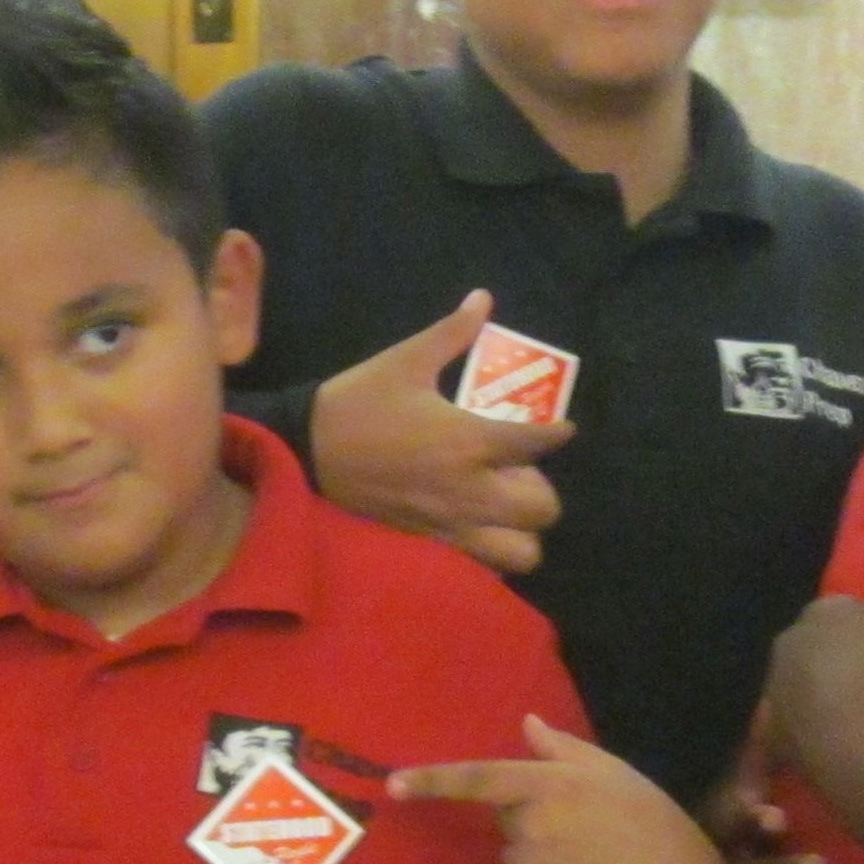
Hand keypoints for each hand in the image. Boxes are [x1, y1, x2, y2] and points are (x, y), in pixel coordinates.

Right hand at [311, 291, 575, 572]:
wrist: (303, 450)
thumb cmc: (358, 403)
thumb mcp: (406, 360)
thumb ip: (454, 333)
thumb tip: (483, 299)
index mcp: (469, 440)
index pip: (538, 443)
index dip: (558, 433)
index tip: (560, 428)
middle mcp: (470, 490)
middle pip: (542, 508)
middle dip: (541, 489)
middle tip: (519, 470)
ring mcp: (451, 525)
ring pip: (521, 551)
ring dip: (523, 529)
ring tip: (502, 505)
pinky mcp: (430, 545)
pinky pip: (482, 565)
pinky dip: (491, 549)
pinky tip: (475, 523)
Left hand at [392, 715, 734, 863]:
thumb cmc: (652, 824)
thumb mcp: (615, 773)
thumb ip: (563, 748)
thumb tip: (526, 722)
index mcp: (549, 785)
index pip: (479, 777)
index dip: (432, 781)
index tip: (391, 785)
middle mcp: (529, 826)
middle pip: (506, 821)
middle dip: (531, 822)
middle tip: (584, 830)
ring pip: (515, 859)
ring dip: (540, 859)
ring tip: (590, 863)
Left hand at [762, 595, 863, 823]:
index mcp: (824, 612)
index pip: (854, 611)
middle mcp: (791, 643)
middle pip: (827, 646)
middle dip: (852, 659)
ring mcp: (776, 689)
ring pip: (809, 684)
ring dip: (831, 694)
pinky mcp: (775, 733)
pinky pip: (795, 728)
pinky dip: (811, 734)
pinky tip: (836, 746)